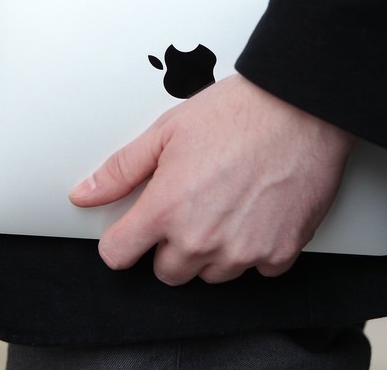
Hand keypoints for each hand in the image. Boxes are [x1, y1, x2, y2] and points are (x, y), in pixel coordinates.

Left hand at [69, 74, 354, 285]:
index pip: (118, 256)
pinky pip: (255, 271)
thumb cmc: (239, 114)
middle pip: (165, 272)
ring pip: (210, 275)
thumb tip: (85, 192)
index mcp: (166, 209)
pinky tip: (255, 213)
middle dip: (169, 246)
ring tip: (226, 206)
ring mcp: (242, 251)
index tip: (132, 231)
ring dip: (211, 251)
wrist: (301, 109)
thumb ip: (121, 170)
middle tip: (189, 207)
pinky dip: (253, 249)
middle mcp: (201, 239)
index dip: (121, 241)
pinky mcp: (279, 254)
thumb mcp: (166, 132)